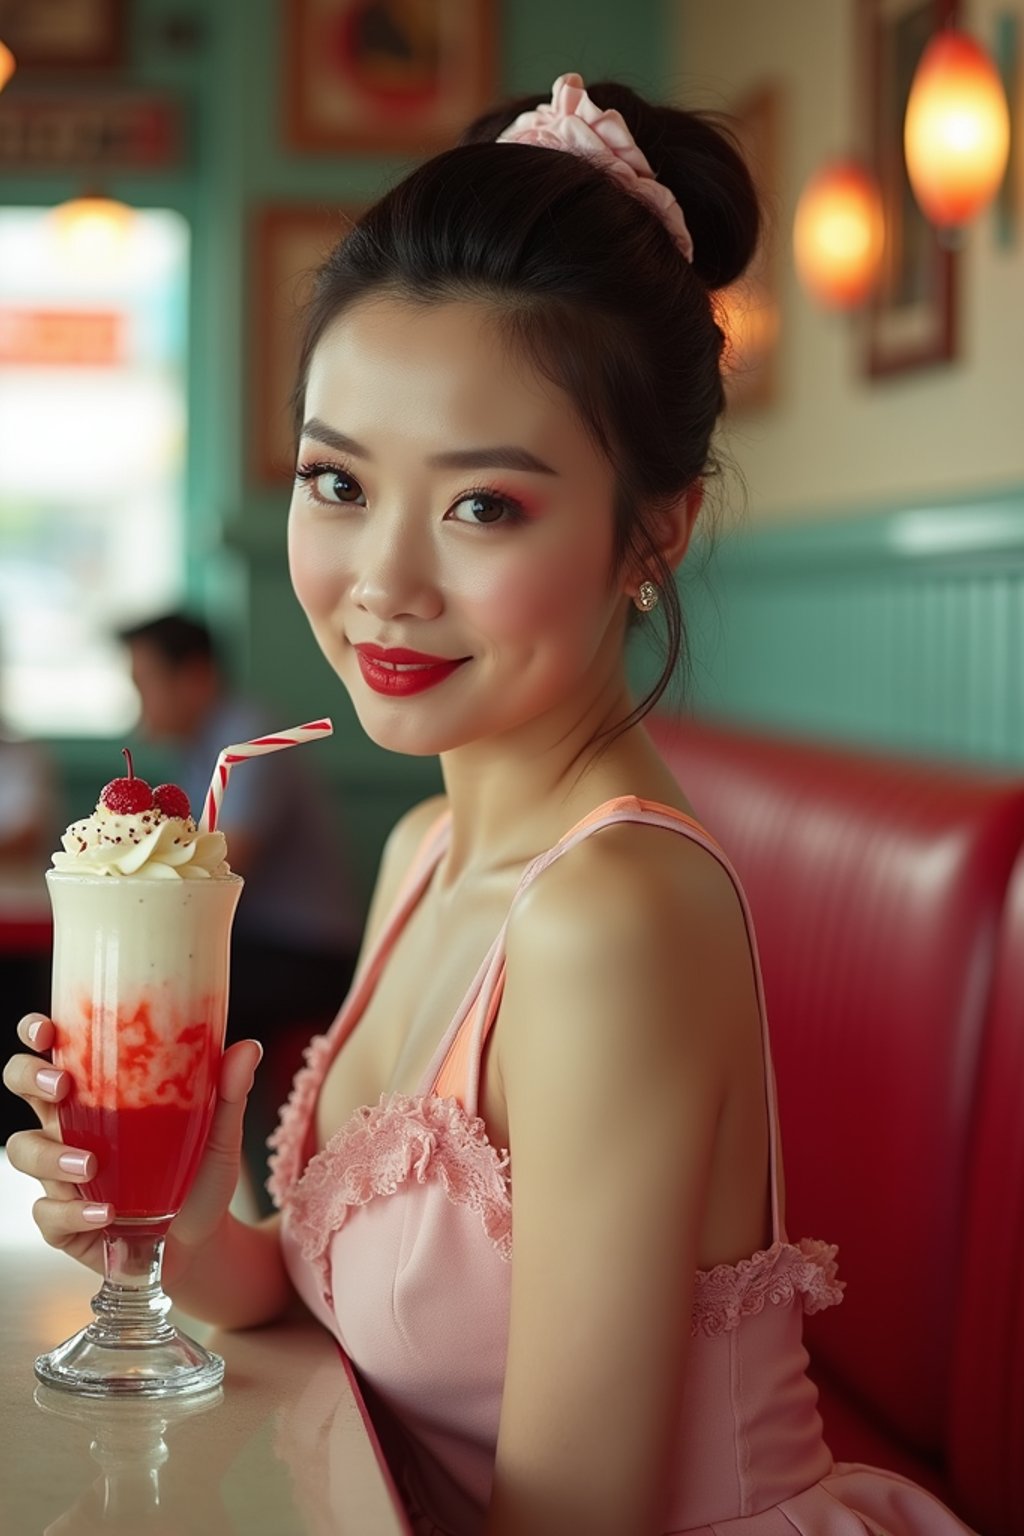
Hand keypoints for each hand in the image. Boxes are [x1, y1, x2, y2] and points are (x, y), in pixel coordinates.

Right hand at [3, 1013, 261, 1281]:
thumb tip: (248, 1047)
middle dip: (30, 1078)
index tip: (48, 1029)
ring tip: (90, 1164)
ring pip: (23, 1150)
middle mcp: (70, 1126)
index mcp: (99, 1093)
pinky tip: (105, 1213)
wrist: (201, 1242)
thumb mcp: (219, 1132)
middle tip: (63, 1086)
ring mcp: (60, 1175)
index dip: (38, 1033)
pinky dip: (74, 1213)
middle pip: (24, 1088)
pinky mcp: (62, 1222)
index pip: (55, 1050)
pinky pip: (48, 1214)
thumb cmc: (198, 1174)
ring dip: (51, 1155)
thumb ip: (228, 1091)